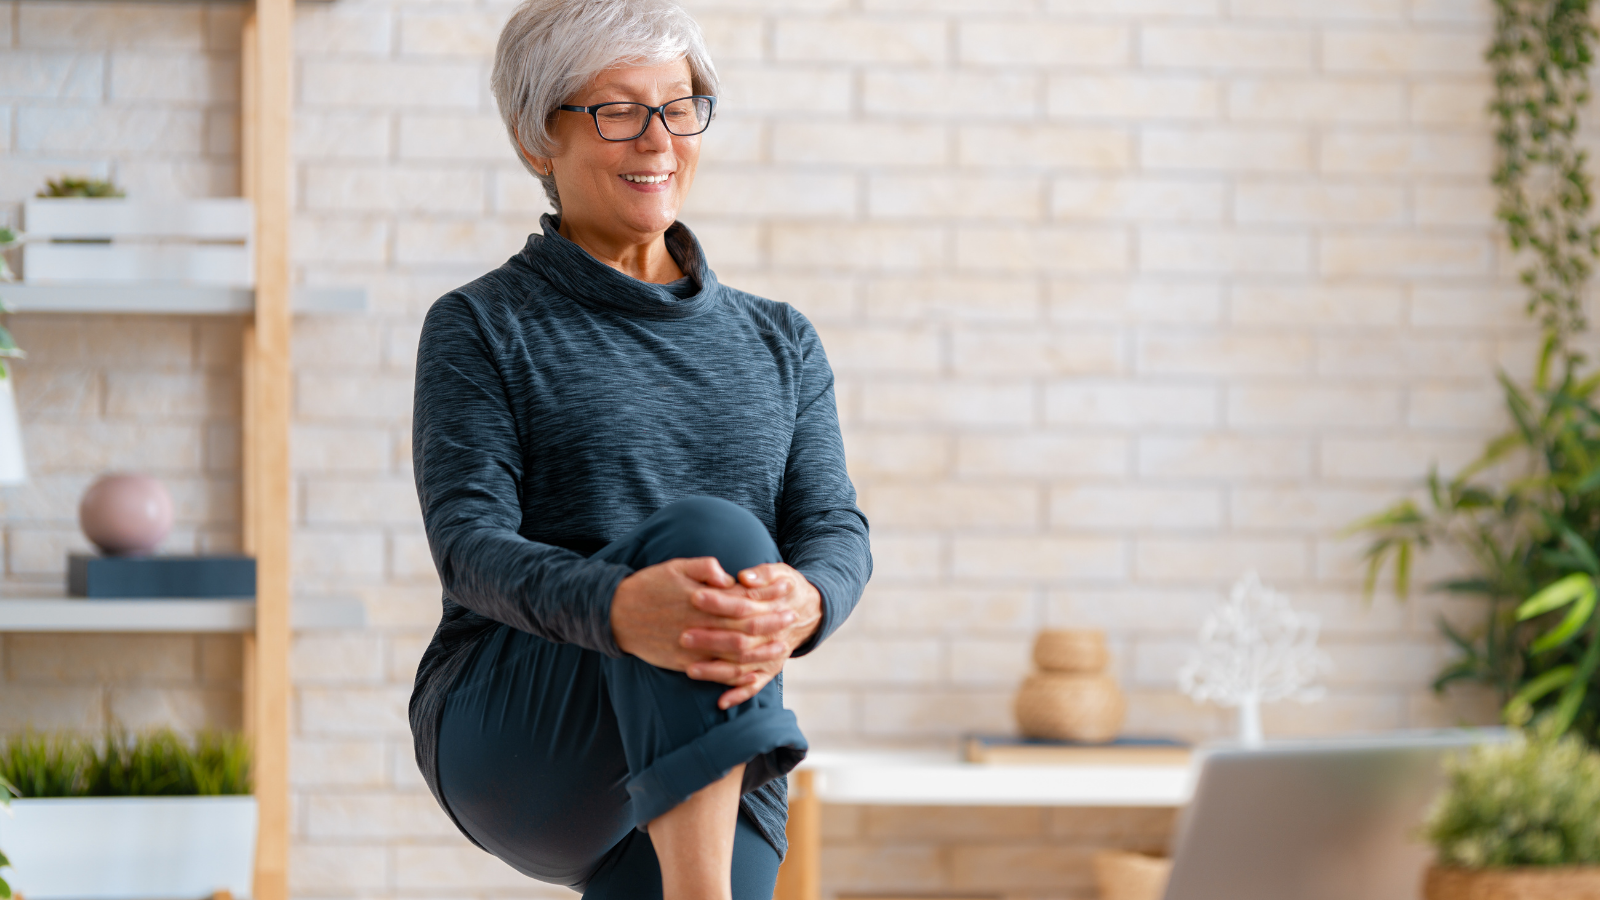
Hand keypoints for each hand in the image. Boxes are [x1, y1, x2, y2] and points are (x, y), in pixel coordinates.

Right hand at [610, 557, 794, 675]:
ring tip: (783, 646)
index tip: (786, 590)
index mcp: (701, 600)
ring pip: (735, 654)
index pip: (742, 599)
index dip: (766, 596)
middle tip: (793, 618)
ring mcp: (694, 648)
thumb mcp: (674, 567)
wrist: (616, 615)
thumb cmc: (648, 586)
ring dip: (762, 651)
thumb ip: (704, 568)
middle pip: (745, 628)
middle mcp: (701, 625)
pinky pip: (716, 674)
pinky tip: (754, 675)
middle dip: (772, 623)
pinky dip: (737, 676)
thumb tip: (729, 574)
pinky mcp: (685, 664)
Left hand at [681, 563, 821, 709]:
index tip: (694, 597)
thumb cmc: (786, 588)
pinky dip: (739, 695)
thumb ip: (763, 573)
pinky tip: (721, 702)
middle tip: (683, 636)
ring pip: (742, 667)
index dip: (718, 602)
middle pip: (738, 641)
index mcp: (772, 609)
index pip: (742, 606)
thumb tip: (745, 577)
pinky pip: (755, 686)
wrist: (810, 611)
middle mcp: (772, 637)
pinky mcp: (770, 669)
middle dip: (710, 640)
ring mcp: (771, 656)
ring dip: (717, 671)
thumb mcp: (780, 572)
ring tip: (689, 670)